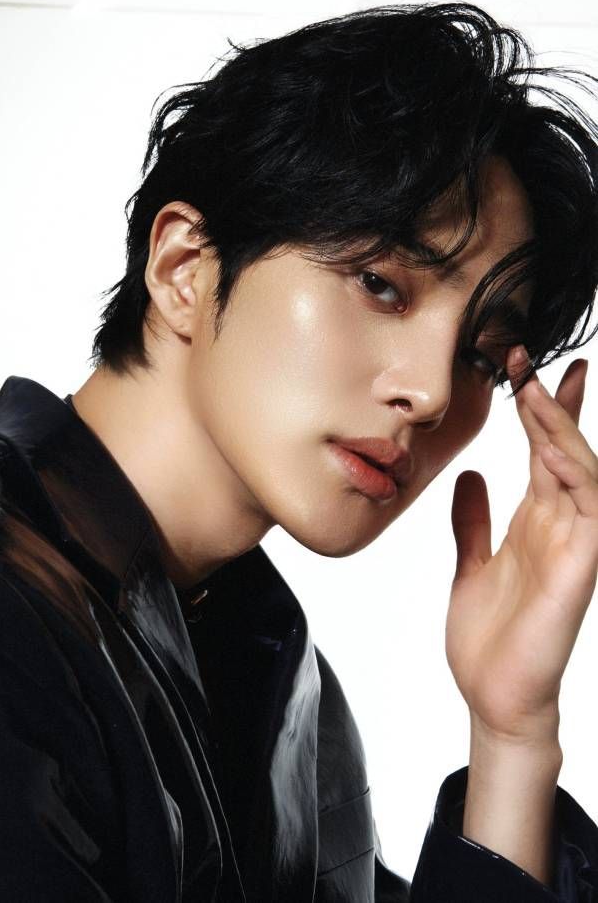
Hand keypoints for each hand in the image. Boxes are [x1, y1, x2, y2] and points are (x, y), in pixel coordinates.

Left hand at [445, 346, 597, 745]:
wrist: (493, 698)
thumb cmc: (488, 639)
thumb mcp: (471, 564)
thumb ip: (473, 521)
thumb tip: (470, 474)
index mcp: (535, 522)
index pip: (546, 453)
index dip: (542, 410)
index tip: (528, 368)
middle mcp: (561, 525)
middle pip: (567, 450)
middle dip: (554, 402)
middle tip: (536, 357)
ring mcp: (575, 545)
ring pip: (581, 471)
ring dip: (560, 429)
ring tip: (535, 389)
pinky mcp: (581, 569)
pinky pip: (589, 510)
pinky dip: (573, 475)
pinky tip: (550, 449)